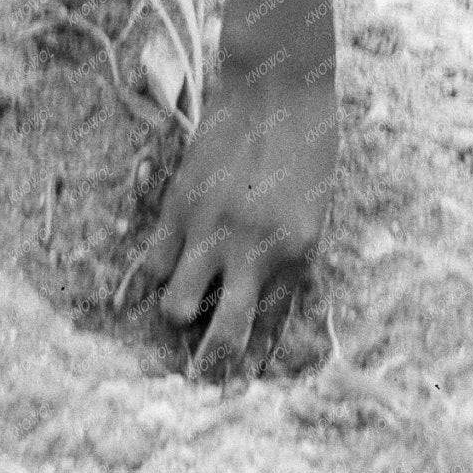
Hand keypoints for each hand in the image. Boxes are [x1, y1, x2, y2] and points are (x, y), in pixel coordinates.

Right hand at [135, 73, 338, 378]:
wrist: (278, 84)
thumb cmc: (310, 143)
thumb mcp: (315, 209)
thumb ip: (288, 256)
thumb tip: (263, 297)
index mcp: (299, 256)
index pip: (275, 330)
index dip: (257, 364)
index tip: (245, 387)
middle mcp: (254, 252)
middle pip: (224, 338)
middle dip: (210, 369)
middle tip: (200, 381)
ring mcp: (211, 230)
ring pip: (177, 307)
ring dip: (179, 313)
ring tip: (185, 305)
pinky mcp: (178, 205)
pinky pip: (156, 261)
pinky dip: (159, 271)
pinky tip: (167, 268)